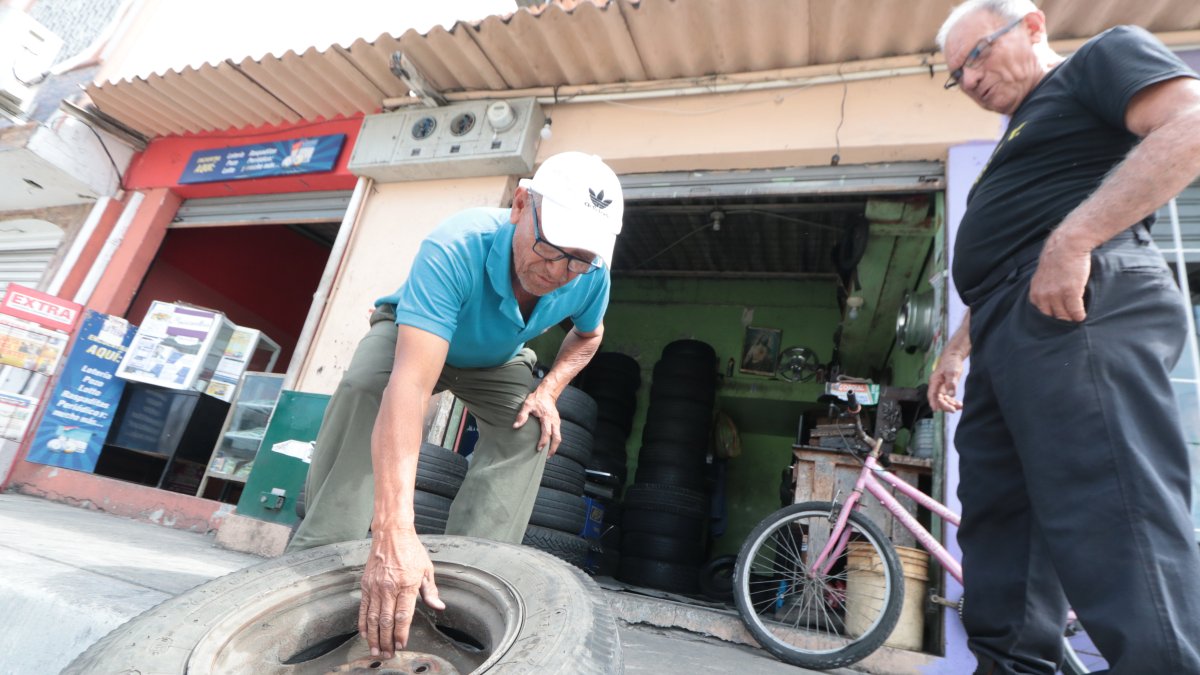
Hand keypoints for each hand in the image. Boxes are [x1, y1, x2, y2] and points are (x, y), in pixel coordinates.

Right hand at [359, 528, 444, 658]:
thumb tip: (438, 607)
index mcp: (407, 584)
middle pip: (386, 620)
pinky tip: (364, 634)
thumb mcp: (427, 569)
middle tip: (388, 655)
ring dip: (373, 637)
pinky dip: (363, 623)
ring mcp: (375, 586)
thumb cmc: (411, 551)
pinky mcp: (366, 585)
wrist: (391, 533)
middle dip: (386, 640)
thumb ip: (431, 591)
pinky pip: (363, 608)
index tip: (401, 645)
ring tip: (375, 650)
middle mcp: (389, 587)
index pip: (403, 615)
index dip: (401, 633)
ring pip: (372, 618)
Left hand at [514, 384, 560, 455]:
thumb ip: (522, 415)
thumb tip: (515, 426)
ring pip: (559, 437)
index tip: (538, 449)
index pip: (547, 433)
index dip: (543, 442)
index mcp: (547, 418)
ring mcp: (557, 422)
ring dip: (554, 446)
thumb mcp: (527, 405)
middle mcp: (554, 421)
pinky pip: (558, 434)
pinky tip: (549, 445)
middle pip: (557, 438)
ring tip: (548, 454)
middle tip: (547, 457)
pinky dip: (555, 441)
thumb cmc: (536, 399)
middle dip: (553, 448)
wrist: (547, 392)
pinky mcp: (557, 422)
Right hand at [928, 351, 965, 412]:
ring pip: (944, 400)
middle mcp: (937, 386)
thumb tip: (951, 394)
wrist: (954, 357)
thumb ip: (951, 383)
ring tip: (959, 407)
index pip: (932, 394)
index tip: (936, 410)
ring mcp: (942, 388)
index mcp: (934, 382)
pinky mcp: (947, 388)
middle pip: (938, 399)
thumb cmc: (951, 362)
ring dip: (950, 405)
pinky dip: (953, 402)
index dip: (933, 402)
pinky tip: (959, 405)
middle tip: (953, 410)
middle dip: (945, 406)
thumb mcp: (952, 372)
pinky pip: (948, 398)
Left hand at [1029, 230, 1092, 321]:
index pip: (1041, 313)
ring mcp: (1056, 294)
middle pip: (1052, 316)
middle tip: (1069, 322)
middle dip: (1060, 320)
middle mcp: (1043, 295)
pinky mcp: (1070, 292)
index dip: (1051, 317)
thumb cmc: (1057, 258)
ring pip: (1063, 315)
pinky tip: (1082, 316)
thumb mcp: (1043, 275)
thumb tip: (1049, 300)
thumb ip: (1043, 288)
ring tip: (1076, 320)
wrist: (1067, 245)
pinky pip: (1075, 311)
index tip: (1058, 319)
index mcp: (1035, 291)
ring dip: (1071, 319)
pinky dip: (1079, 315)